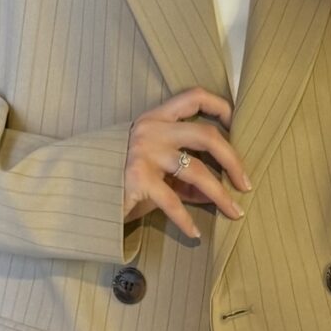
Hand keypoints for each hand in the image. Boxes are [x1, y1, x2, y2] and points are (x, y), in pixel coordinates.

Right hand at [123, 87, 251, 242]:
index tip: (238, 124)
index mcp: (157, 117)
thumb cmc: (122, 175)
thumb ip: (186, 173)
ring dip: (220, 195)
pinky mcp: (137, 179)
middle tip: (246, 184)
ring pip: (197, 171)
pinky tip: (195, 233)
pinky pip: (173, 202)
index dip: (220, 106)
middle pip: (206, 135)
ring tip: (235, 213)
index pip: (194, 97)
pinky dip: (186, 220)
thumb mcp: (156, 167)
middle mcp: (152, 130)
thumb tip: (219, 191)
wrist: (83, 190)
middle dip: (233, 160)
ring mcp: (144, 153)